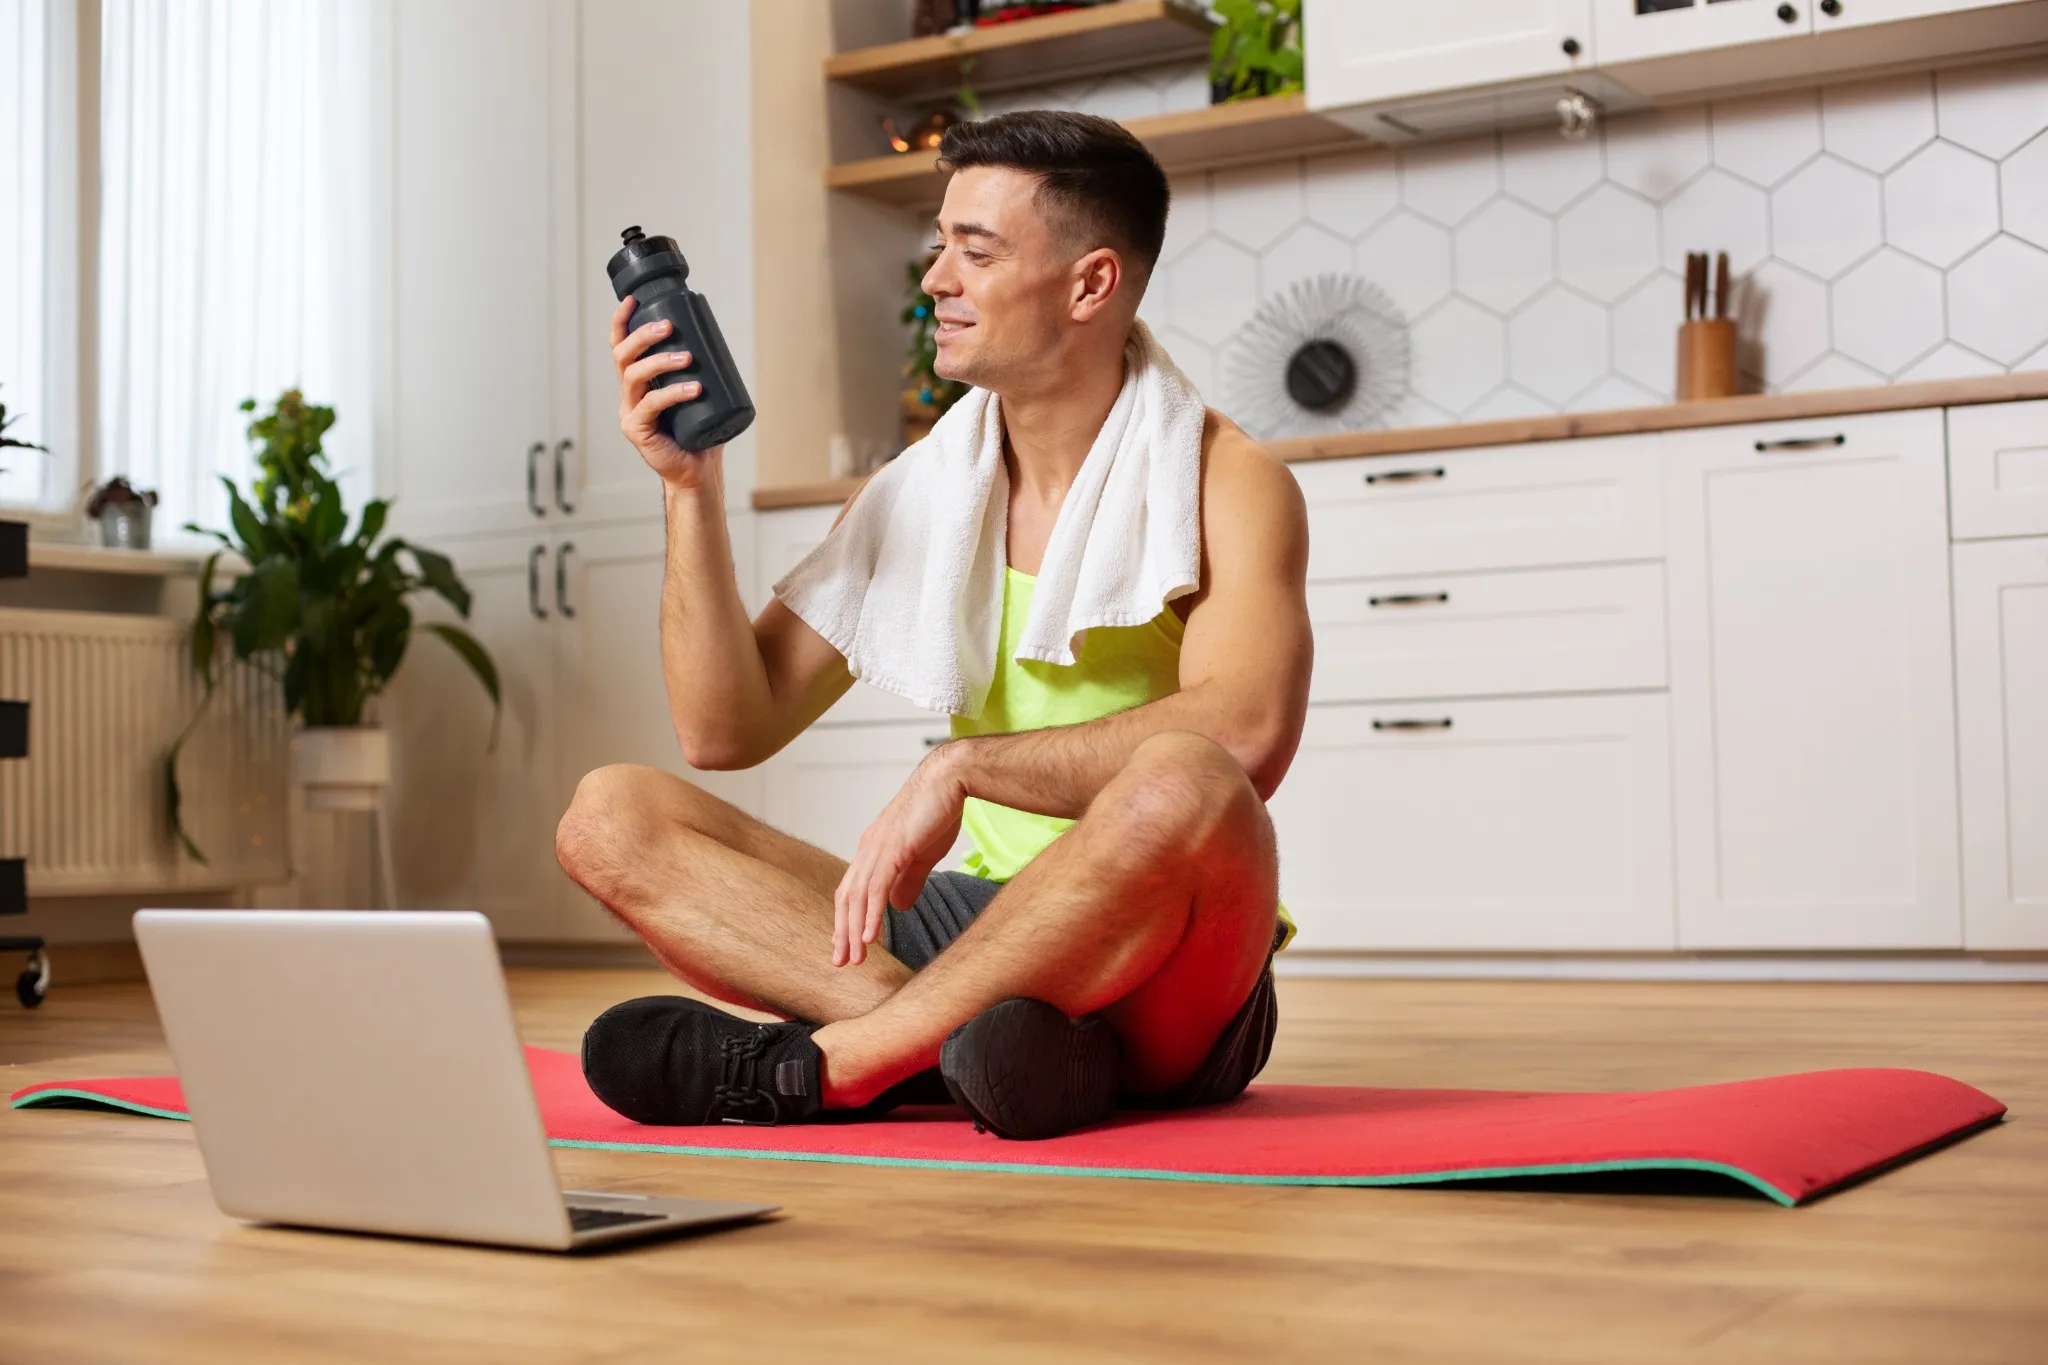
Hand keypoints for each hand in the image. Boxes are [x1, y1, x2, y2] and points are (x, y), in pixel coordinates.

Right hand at [611, 295, 721, 486]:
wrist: (697, 470)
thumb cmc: (699, 432)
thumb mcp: (697, 395)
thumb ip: (698, 372)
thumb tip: (717, 339)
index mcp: (638, 384)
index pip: (621, 347)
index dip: (622, 322)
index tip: (633, 301)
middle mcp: (629, 395)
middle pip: (623, 356)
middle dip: (642, 336)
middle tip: (668, 327)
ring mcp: (630, 412)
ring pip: (634, 376)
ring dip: (660, 361)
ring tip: (687, 358)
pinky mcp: (636, 430)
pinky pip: (650, 404)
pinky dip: (673, 393)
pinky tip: (693, 389)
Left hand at [834, 749, 967, 966]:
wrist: (950, 779)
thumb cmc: (938, 811)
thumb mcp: (922, 854)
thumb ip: (909, 880)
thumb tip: (897, 907)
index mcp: (873, 850)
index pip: (852, 890)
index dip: (847, 919)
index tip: (847, 947)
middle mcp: (868, 849)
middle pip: (846, 897)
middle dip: (843, 932)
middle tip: (842, 961)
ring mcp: (877, 848)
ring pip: (858, 897)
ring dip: (854, 930)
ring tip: (854, 957)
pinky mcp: (893, 848)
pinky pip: (876, 888)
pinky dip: (871, 914)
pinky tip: (870, 937)